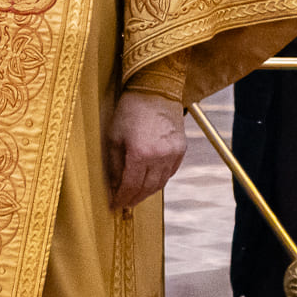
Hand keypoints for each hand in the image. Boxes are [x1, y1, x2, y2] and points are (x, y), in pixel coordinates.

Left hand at [106, 91, 185, 208]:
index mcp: (140, 153)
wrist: (155, 90)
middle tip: (125, 204)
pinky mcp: (181, 149)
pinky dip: (159, 180)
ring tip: (136, 195)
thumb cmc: (130, 110)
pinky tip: (150, 181)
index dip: (121, 198)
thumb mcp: (114, 136)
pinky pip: (170, 172)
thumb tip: (115, 186)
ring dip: (147, 192)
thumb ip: (114, 165)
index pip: (130, 185)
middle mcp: (159, 156)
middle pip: (146, 188)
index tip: (114, 205)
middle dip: (134, 198)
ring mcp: (173, 153)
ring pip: (160, 183)